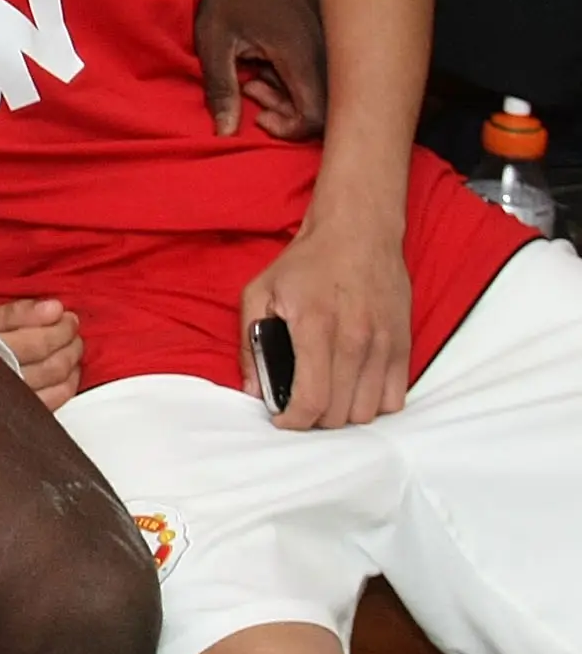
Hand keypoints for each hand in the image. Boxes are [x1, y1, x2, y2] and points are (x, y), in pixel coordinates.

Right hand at [0, 296, 83, 410]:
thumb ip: (15, 312)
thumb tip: (55, 308)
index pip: (37, 343)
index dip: (59, 327)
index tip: (63, 313)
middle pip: (51, 363)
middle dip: (67, 340)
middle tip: (69, 325)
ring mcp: (9, 399)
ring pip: (55, 380)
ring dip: (70, 358)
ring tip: (69, 344)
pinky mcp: (17, 413)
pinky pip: (54, 400)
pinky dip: (68, 384)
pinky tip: (67, 372)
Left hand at [196, 0, 326, 138]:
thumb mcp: (214, 41)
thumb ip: (221, 88)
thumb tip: (225, 133)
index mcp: (301, 53)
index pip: (319, 116)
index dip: (291, 128)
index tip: (259, 116)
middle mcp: (325, 48)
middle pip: (326, 107)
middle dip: (286, 112)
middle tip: (250, 91)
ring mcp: (330, 38)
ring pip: (325, 89)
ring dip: (287, 94)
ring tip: (252, 76)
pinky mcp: (326, 32)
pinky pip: (322, 70)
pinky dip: (294, 78)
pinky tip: (266, 62)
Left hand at [240, 219, 410, 428]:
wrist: (359, 232)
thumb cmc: (306, 262)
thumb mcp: (259, 291)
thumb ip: (250, 342)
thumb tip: (253, 388)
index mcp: (315, 327)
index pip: (311, 399)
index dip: (293, 421)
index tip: (282, 419)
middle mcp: (355, 340)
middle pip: (339, 413)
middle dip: (314, 418)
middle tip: (300, 404)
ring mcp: (384, 344)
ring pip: (367, 411)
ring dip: (343, 413)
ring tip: (326, 397)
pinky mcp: (404, 345)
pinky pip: (395, 398)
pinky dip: (373, 403)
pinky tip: (353, 389)